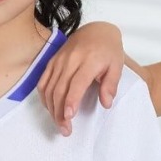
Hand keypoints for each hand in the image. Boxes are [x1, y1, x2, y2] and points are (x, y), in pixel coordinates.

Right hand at [38, 21, 124, 135]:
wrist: (96, 30)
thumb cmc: (109, 51)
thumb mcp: (117, 66)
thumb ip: (111, 85)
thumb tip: (106, 103)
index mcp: (89, 61)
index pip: (77, 83)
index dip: (71, 100)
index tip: (69, 117)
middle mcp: (71, 60)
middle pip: (60, 89)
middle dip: (60, 112)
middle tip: (65, 130)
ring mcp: (59, 60)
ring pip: (49, 87)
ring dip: (51, 108)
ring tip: (59, 124)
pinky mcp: (52, 61)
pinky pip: (43, 81)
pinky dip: (44, 97)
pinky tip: (50, 108)